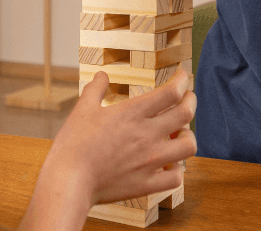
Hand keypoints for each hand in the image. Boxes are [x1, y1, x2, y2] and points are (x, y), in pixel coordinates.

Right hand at [41, 70, 196, 206]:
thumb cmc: (73, 144)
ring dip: (188, 136)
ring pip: (188, 146)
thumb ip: (95, 89)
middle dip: (191, 101)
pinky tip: (169, 165)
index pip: (171, 92)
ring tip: (180, 134)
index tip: (183, 77)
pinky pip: (176, 177)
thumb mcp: (82, 109)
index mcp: (133, 113)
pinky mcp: (147, 184)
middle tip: (188, 98)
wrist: (69, 181)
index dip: (183, 81)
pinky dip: (177, 170)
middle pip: (186, 114)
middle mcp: (147, 135)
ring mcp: (150, 161)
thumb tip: (102, 75)